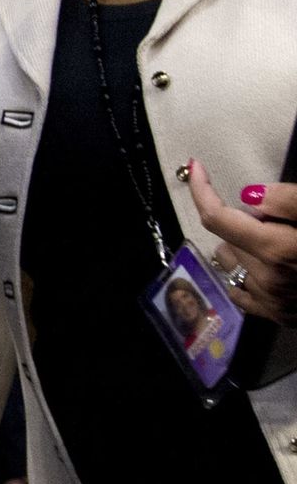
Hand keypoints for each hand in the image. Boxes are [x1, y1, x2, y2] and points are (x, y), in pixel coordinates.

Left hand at [188, 162, 296, 324]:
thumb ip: (290, 200)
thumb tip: (249, 196)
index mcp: (278, 250)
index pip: (217, 218)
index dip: (201, 189)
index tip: (196, 167)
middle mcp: (269, 279)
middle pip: (227, 237)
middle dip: (244, 220)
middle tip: (278, 218)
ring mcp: (273, 302)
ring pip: (232, 263)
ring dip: (243, 246)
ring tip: (277, 240)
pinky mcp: (279, 316)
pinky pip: (240, 292)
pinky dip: (246, 273)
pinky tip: (268, 266)